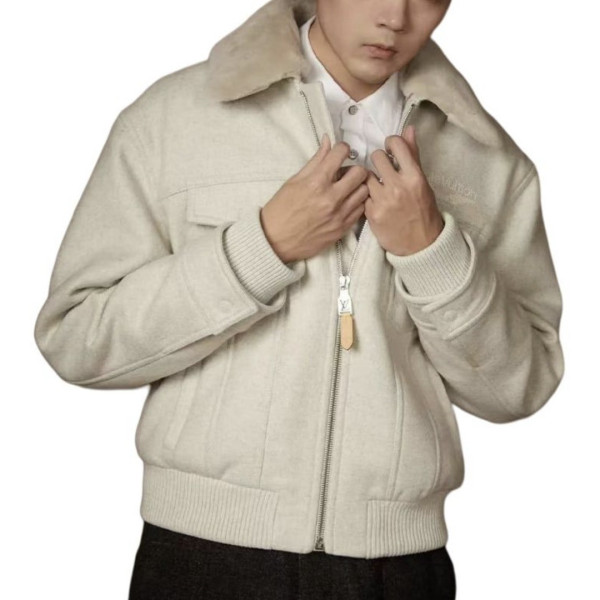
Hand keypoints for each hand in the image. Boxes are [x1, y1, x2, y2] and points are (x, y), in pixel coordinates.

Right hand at [261, 134, 368, 262]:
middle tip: (345, 173)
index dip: (342, 148)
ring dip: (358, 186)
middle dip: (354, 168)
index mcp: (316, 182)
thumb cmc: (281, 209)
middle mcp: (331, 198)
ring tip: (347, 188)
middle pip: (360, 172)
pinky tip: (346, 203)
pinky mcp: (343, 228)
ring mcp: (339, 215)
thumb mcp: (294, 181)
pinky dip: (356, 203)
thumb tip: (327, 141)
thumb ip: (315, 161)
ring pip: (364, 191)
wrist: (275, 241)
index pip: (341, 153)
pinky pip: (361, 210)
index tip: (340, 152)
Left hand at [365, 125, 443, 255]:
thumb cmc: (423, 211)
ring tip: (377, 186)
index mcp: (414, 176)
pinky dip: (366, 195)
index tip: (390, 151)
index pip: (395, 145)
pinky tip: (374, 200)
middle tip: (382, 170)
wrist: (420, 245)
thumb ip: (412, 156)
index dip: (390, 144)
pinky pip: (362, 194)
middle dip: (378, 161)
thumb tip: (408, 129)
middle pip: (376, 158)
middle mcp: (398, 186)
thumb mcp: (422, 182)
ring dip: (370, 178)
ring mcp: (384, 200)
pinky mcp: (372, 213)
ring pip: (366, 176)